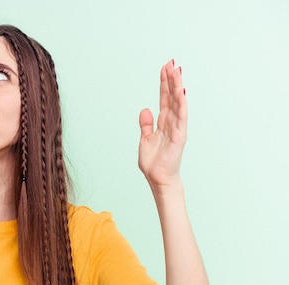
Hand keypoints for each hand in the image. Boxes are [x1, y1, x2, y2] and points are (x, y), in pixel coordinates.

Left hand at [138, 59, 187, 190]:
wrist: (158, 178)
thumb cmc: (153, 162)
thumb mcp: (145, 139)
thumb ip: (146, 125)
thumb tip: (145, 109)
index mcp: (163, 122)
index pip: (164, 98)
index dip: (164, 83)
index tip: (164, 68)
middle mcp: (171, 122)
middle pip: (171, 96)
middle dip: (171, 80)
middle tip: (171, 63)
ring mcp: (177, 127)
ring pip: (178, 103)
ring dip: (177, 87)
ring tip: (176, 71)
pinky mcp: (180, 135)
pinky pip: (181, 116)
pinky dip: (181, 103)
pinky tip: (180, 91)